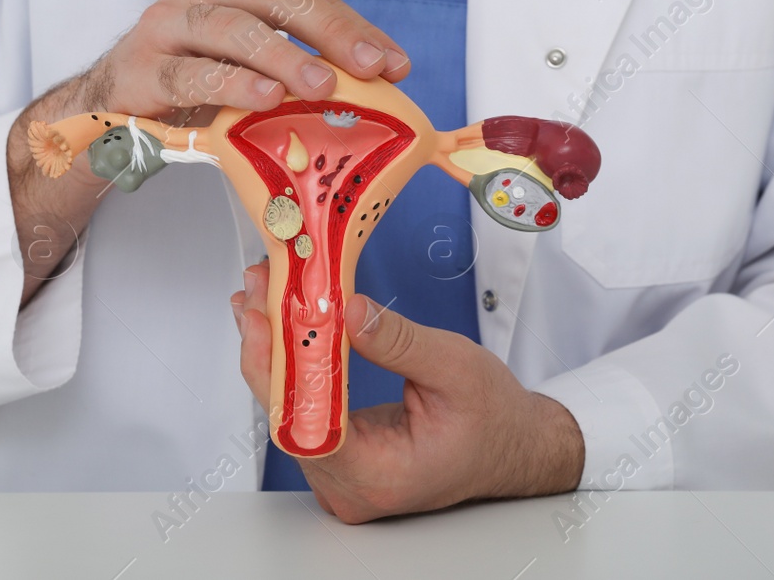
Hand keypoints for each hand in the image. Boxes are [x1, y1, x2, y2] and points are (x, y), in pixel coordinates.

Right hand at [72, 0, 409, 122]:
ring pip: (229, 29)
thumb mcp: (246, 70)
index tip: (396, 64)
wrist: (105, 111)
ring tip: (322, 86)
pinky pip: (187, 74)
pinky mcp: (137, 70)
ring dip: (282, 56)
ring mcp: (163, 28)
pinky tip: (265, 98)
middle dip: (327, 30)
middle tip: (369, 67)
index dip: (351, 26)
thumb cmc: (188, 86)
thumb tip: (375, 91)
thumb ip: (297, 70)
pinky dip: (230, 84)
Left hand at [232, 262, 583, 522]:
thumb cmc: (493, 420)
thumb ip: (396, 341)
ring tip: (263, 294)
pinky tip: (276, 324)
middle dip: (268, 345)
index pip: (306, 427)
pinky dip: (288, 363)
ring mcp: (339, 475)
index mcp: (379, 476)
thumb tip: (343, 310)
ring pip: (286, 409)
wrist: (514, 445)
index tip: (263, 318)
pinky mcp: (336, 456)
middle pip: (286, 415)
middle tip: (260, 288)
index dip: (277, 369)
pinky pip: (298, 408)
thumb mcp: (454, 367)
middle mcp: (349, 486)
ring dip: (273, 349)